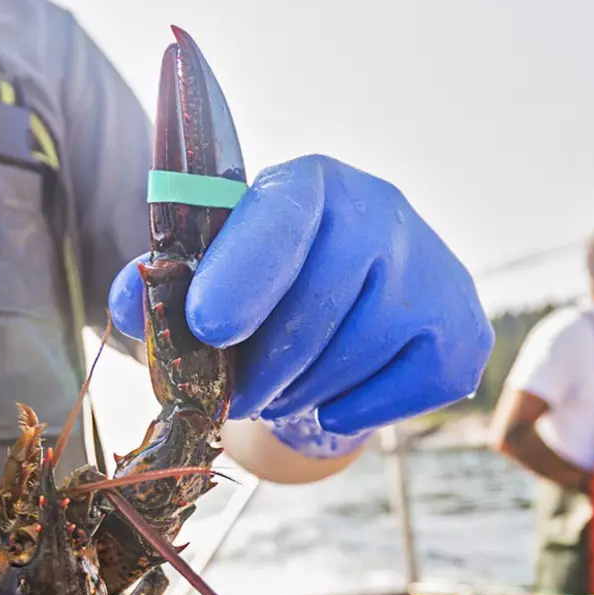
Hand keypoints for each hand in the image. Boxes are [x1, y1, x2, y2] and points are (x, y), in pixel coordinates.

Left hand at [108, 154, 491, 454]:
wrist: (367, 297)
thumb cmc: (274, 285)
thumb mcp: (216, 273)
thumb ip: (168, 284)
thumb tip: (130, 302)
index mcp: (309, 183)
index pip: (281, 217)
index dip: (243, 273)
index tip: (207, 326)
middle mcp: (381, 211)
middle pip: (316, 306)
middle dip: (262, 367)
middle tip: (237, 395)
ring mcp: (433, 271)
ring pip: (352, 357)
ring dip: (301, 393)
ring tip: (283, 391)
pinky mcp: (463, 335)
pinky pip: (391, 397)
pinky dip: (348, 411)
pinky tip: (334, 393)